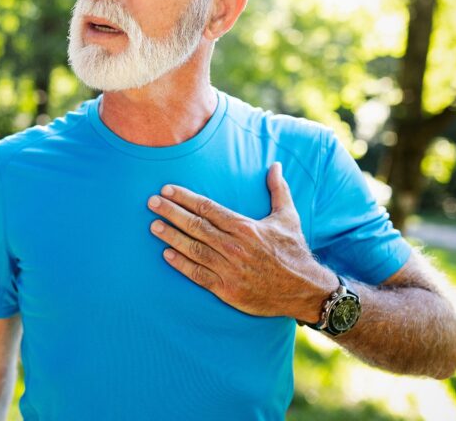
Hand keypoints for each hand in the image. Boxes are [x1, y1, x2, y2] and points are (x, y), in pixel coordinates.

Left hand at [146, 162, 335, 320]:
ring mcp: (230, 269)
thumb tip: (275, 165)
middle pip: (196, 226)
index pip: (208, 208)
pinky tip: (166, 255)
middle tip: (151, 202)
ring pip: (193, 249)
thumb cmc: (293, 251)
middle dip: (171, 212)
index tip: (167, 190)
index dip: (185, 198)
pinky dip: (181, 265)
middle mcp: (235, 247)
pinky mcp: (228, 290)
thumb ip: (278, 190)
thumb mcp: (288, 217)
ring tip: (153, 226)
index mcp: (246, 227)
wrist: (304, 290)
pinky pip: (199, 275)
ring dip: (171, 236)